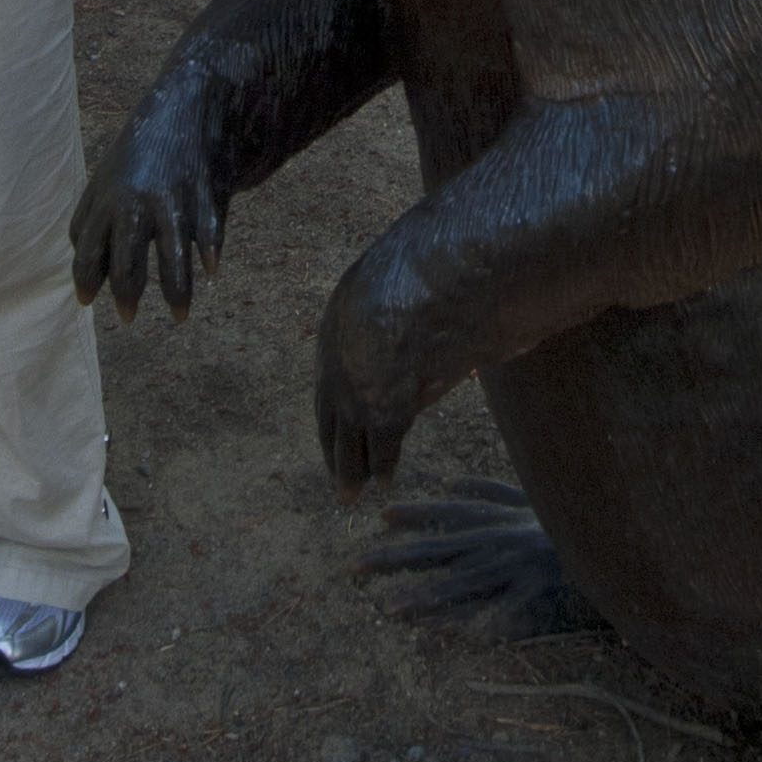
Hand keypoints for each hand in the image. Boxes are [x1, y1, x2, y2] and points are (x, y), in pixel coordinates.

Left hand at [70, 76, 226, 318]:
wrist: (188, 103)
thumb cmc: (143, 149)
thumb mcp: (108, 176)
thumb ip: (94, 218)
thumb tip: (85, 267)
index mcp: (105, 198)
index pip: (88, 251)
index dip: (86, 279)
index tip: (87, 302)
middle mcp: (134, 203)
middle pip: (126, 264)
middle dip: (126, 295)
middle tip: (127, 318)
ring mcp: (171, 201)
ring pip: (172, 260)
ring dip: (175, 293)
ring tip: (178, 317)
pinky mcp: (204, 196)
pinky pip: (207, 235)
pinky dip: (209, 253)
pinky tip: (210, 270)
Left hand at [313, 258, 429, 496]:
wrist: (431, 277)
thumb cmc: (426, 268)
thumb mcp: (394, 283)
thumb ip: (394, 308)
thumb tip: (405, 315)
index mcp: (333, 329)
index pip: (330, 380)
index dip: (336, 405)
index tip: (340, 424)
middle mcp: (336, 365)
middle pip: (331, 417)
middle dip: (334, 448)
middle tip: (338, 477)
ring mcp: (358, 390)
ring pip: (349, 440)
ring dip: (351, 470)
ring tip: (350, 494)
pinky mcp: (383, 409)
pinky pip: (383, 446)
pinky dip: (383, 466)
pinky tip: (383, 484)